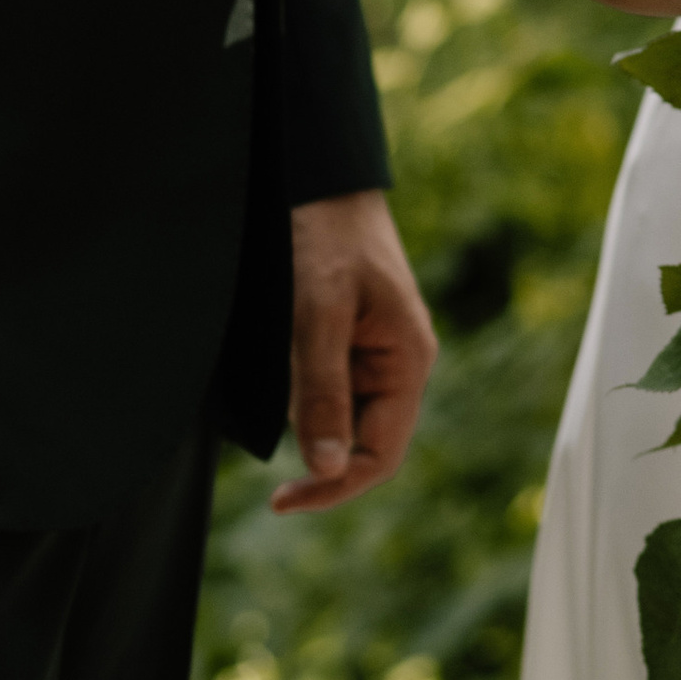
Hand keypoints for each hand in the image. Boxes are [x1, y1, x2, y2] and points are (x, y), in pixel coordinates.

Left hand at [275, 190, 438, 514]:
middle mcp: (399, 364)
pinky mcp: (351, 341)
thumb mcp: (316, 313)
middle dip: (323, 469)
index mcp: (407, 361)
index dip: (336, 487)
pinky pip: (335, 394)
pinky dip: (308, 410)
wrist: (320, 178)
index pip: (381, 454)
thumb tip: (325, 466)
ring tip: (273, 431)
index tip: (283, 501)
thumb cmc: (324, 236)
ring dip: (313, 438)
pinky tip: (280, 400)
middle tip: (273, 492)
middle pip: (367, 445)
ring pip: (347, 422)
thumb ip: (323, 390)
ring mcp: (376, 354)